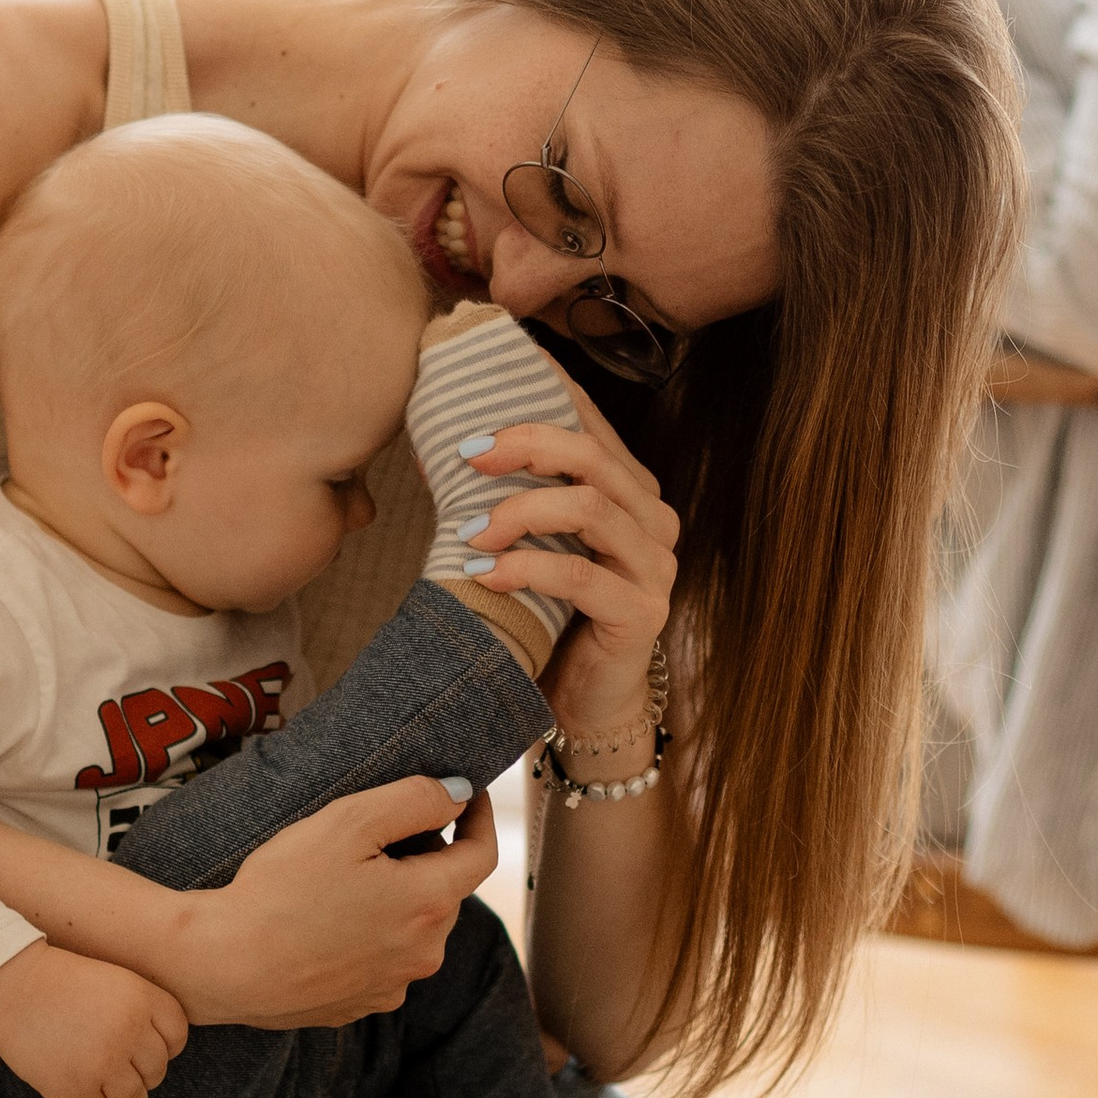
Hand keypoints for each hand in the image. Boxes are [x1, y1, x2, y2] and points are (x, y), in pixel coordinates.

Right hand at [0, 943, 187, 1097]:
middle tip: (124, 1067)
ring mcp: (103, 1064)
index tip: (150, 1049)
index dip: (168, 1046)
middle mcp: (129, 1032)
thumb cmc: (62, 984)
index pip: (178, 1036)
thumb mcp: (115, 980)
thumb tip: (167, 1052)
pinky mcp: (76, 1090)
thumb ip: (145, 1009)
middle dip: (145, 1072)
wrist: (11, 990)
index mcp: (142, 999)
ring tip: (114, 1091)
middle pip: (157, 1070)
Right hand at [184, 776, 501, 1028]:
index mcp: (430, 903)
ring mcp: (394, 985)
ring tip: (347, 876)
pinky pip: (384, 958)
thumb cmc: (282, 890)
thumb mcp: (349, 822)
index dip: (479, 817)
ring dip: (399, 896)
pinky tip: (329, 919)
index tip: (466, 792)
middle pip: (445, 889)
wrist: (224, 965)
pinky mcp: (362, 1004)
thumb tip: (460, 792)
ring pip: (414, 925)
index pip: (482, 854)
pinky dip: (372, 932)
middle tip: (380, 831)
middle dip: (426, 855)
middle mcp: (424, 952)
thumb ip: (415, 799)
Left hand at [459, 371, 677, 747]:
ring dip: (520, 511)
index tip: (483, 394)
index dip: (543, 397)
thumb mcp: (531, 546)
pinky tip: (487, 574)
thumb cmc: (553, 617)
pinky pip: (582, 576)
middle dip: (525, 446)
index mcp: (629, 491)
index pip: (592, 423)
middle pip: (593, 457)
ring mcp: (655, 566)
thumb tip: (442, 451)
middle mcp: (653, 520)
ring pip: (590, 509)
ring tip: (468, 532)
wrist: (586, 703)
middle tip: (467, 455)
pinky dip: (527, 568)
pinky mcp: (644, 612)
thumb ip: (509, 498)